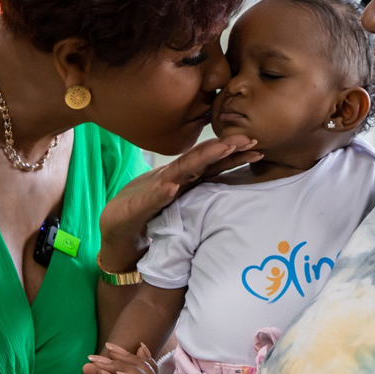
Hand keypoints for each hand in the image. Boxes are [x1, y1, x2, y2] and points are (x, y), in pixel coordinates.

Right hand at [99, 136, 261, 270]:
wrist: (119, 235)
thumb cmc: (151, 218)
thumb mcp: (182, 207)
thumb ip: (201, 196)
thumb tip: (234, 196)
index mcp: (183, 181)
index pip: (211, 165)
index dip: (232, 155)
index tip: (256, 146)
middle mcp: (171, 181)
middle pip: (200, 162)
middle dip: (223, 149)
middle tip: (246, 138)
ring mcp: (154, 192)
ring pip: (180, 173)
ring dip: (199, 160)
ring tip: (220, 149)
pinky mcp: (137, 208)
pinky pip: (151, 201)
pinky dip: (162, 193)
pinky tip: (171, 187)